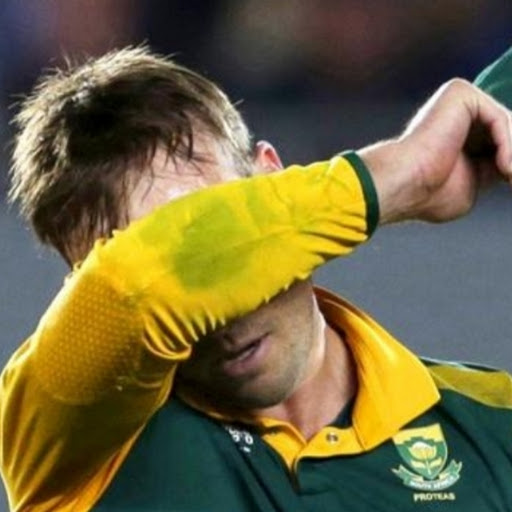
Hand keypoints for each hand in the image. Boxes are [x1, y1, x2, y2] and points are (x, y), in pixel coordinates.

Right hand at [360, 79, 511, 223]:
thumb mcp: (474, 184)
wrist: (404, 184)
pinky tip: (504, 166)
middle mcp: (455, 113)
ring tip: (507, 175)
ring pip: (506, 124)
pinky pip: (498, 118)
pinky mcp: (459, 94)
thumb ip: (495, 170)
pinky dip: (507, 144)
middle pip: (505, 129)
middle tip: (511, 177)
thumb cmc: (427, 192)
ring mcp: (456, 101)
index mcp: (456, 134)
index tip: (511, 180)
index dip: (509, 160)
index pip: (497, 142)